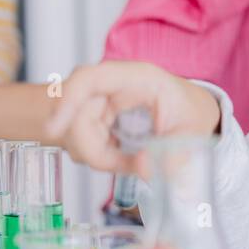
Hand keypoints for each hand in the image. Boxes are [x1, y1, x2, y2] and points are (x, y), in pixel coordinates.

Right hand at [45, 60, 221, 172]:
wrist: (193, 111)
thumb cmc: (192, 112)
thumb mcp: (194, 133)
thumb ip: (175, 154)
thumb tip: (149, 171)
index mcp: (136, 77)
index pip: (88, 79)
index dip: (66, 100)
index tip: (54, 128)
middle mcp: (113, 86)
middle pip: (75, 113)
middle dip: (90, 147)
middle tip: (121, 166)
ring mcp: (102, 101)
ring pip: (75, 131)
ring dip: (97, 155)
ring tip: (129, 163)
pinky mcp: (97, 117)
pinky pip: (83, 140)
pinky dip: (99, 156)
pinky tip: (121, 158)